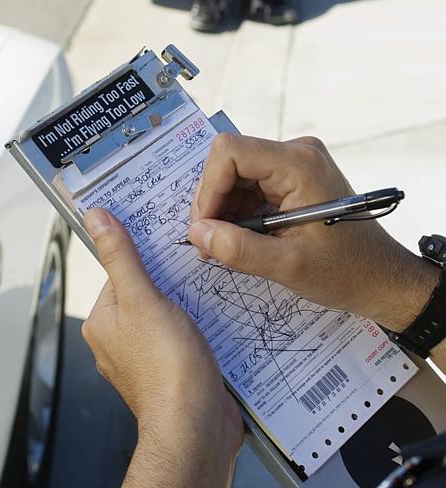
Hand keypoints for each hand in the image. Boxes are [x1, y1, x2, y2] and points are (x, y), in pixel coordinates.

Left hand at [83, 208, 242, 487]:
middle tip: (192, 268)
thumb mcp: (141, 299)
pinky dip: (196, 327)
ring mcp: (145, 358)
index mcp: (103, 322)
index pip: (119, 273)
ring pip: (165, 315)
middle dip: (168, 281)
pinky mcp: (171, 370)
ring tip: (205, 295)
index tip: (164, 244)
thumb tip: (96, 219)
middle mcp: (119, 341)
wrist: (196, 427)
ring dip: (185, 304)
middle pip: (144, 293)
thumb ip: (120, 257)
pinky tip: (212, 322)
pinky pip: (182, 337)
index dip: (142, 256)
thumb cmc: (165, 370)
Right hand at [189, 134, 438, 332]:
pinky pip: (247, 187)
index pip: (230, 152)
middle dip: (212, 204)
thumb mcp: (288, 266)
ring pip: (233, 177)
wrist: (381, 277)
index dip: (209, 189)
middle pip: (228, 164)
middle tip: (210, 244)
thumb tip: (197, 233)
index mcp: (299, 164)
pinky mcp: (289, 179)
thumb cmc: (347, 271)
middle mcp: (295, 153)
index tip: (205, 228)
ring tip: (225, 247)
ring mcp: (292, 164)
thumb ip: (239, 249)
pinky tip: (240, 240)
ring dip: (222, 212)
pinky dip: (236, 214)